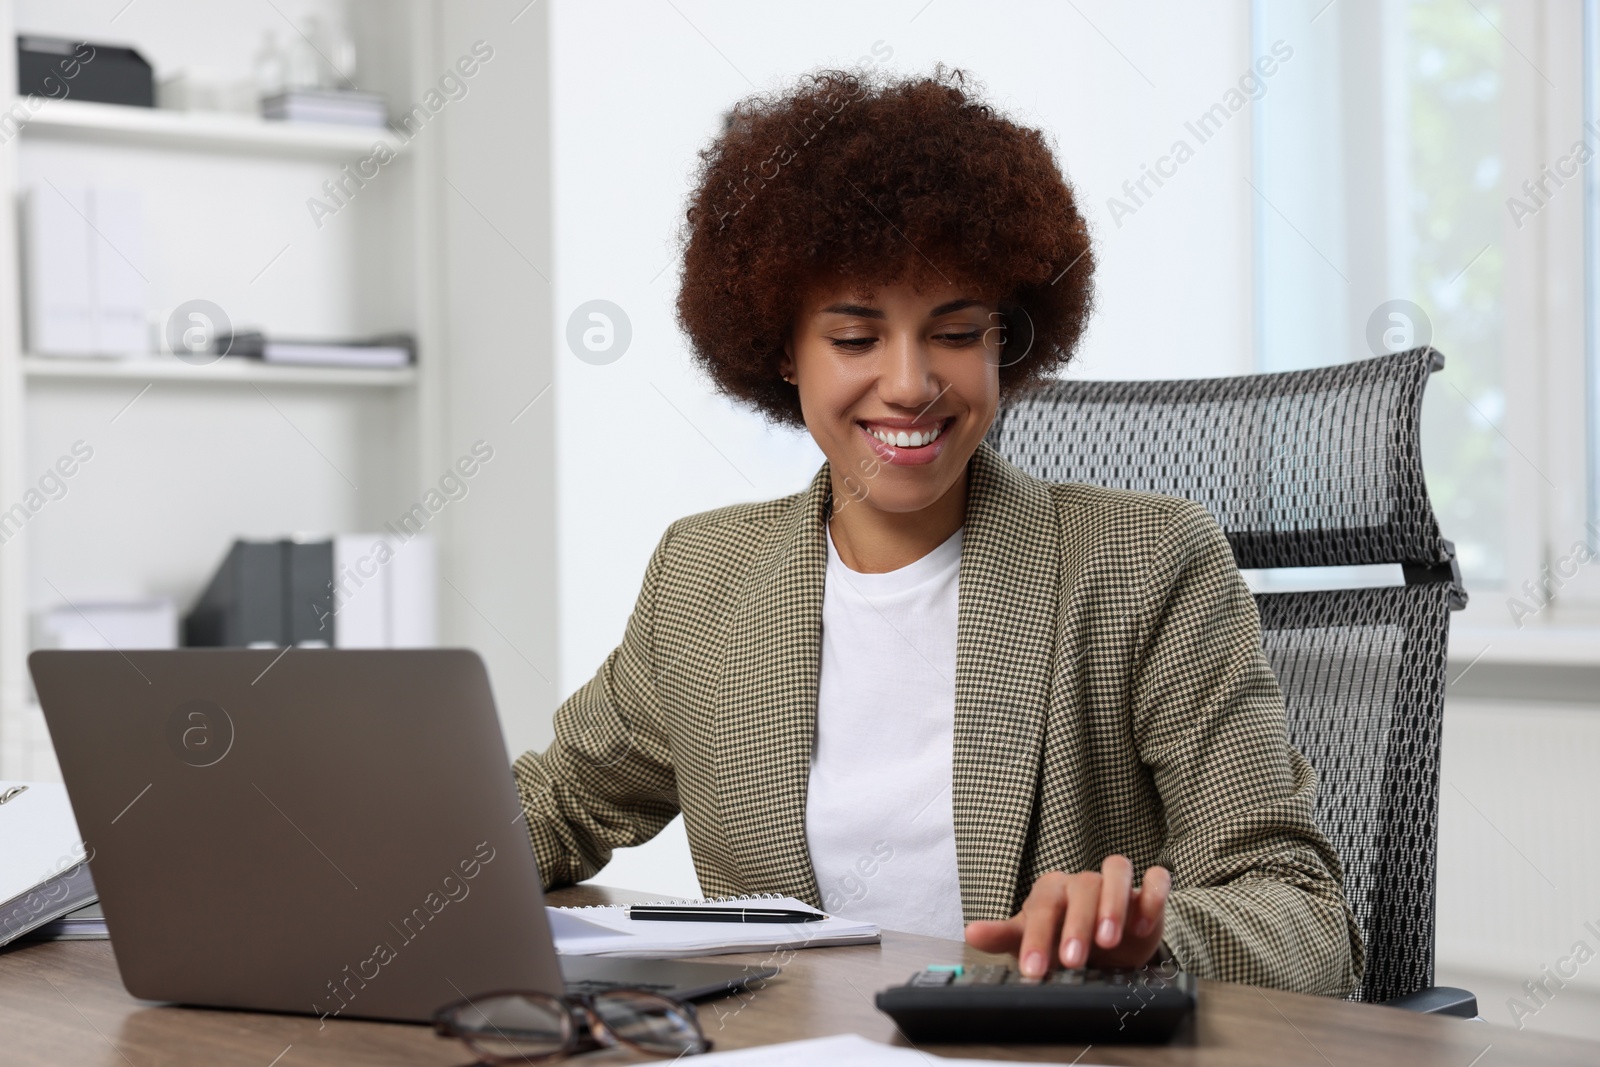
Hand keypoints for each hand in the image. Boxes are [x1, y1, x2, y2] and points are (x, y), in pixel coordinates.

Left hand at [963, 856, 1170, 976]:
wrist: (1106, 946)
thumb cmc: (1063, 939)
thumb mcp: (1032, 939)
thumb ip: (1003, 936)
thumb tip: (971, 933)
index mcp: (1053, 891)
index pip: (1043, 906)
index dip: (1038, 937)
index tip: (1034, 970)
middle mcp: (1083, 882)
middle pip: (1081, 888)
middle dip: (1076, 925)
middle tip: (1072, 960)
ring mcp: (1115, 883)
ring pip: (1116, 870)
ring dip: (1113, 903)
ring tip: (1109, 940)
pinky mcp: (1146, 892)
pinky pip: (1155, 879)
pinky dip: (1152, 896)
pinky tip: (1144, 926)